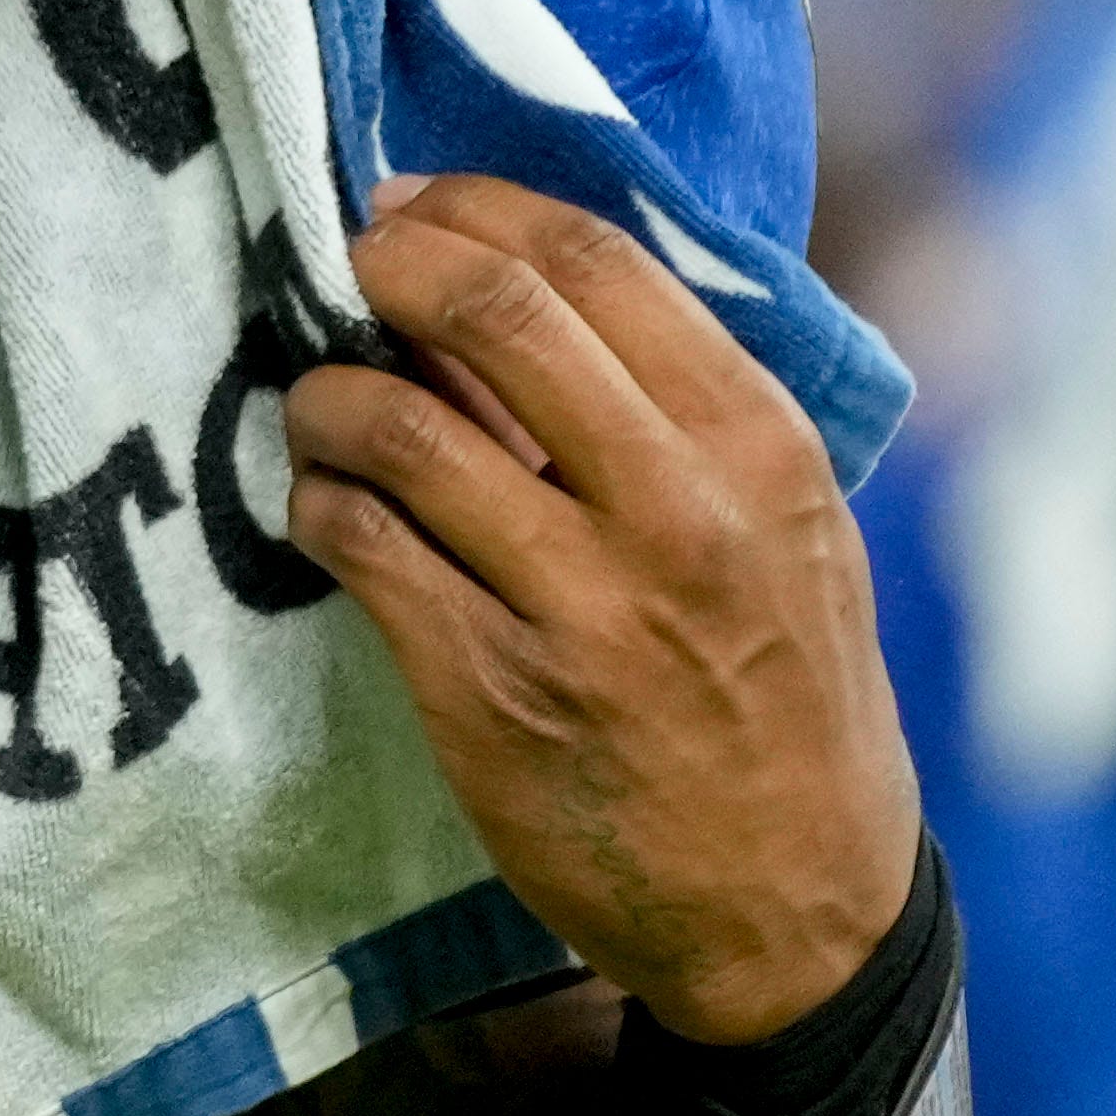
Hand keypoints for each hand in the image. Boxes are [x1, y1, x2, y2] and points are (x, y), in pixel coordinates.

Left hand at [282, 176, 915, 1044]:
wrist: (797, 910)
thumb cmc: (783, 693)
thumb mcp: (785, 531)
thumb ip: (673, 415)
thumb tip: (508, 291)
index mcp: (762, 450)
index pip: (596, 264)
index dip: (473, 210)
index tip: (409, 205)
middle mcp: (680, 516)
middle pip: (495, 316)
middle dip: (390, 265)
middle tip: (342, 265)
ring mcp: (583, 610)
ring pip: (404, 431)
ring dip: (330, 394)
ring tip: (319, 401)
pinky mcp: (493, 696)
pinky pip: (366, 550)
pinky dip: (322, 504)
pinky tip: (326, 506)